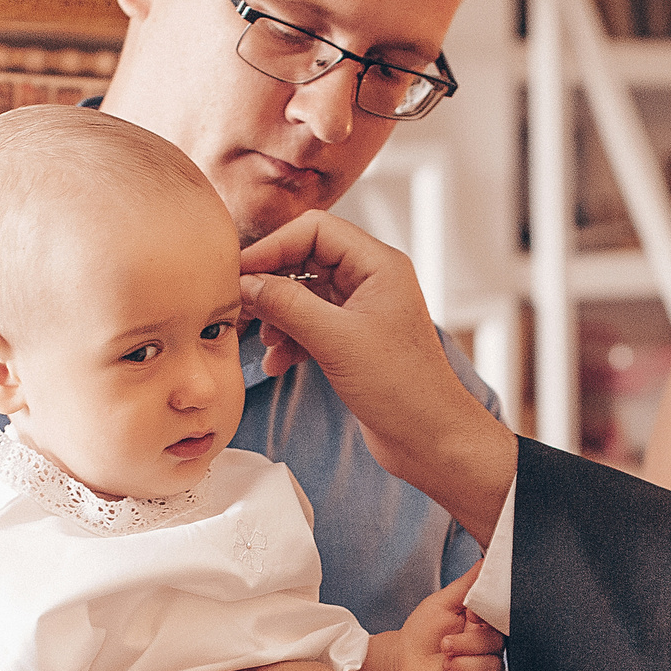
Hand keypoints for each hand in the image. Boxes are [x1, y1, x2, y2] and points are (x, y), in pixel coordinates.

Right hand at [239, 213, 515, 543]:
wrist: (431, 440)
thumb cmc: (403, 390)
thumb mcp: (336, 341)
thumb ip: (288, 306)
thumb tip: (247, 283)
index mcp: (378, 265)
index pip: (315, 230)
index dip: (273, 246)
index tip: (239, 271)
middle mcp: (371, 281)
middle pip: (306, 259)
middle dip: (271, 283)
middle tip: (239, 304)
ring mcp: (362, 311)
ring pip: (305, 295)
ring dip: (278, 315)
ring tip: (261, 339)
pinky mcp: (354, 341)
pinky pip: (311, 325)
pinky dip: (290, 340)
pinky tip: (276, 363)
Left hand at [395, 563, 503, 670]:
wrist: (401, 662)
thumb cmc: (423, 631)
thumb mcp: (444, 601)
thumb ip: (468, 584)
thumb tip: (487, 559)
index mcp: (488, 629)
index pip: (505, 622)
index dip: (485, 621)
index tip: (467, 617)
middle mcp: (492, 652)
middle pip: (497, 647)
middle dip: (466, 644)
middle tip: (444, 644)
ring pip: (490, 669)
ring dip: (460, 664)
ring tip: (443, 663)